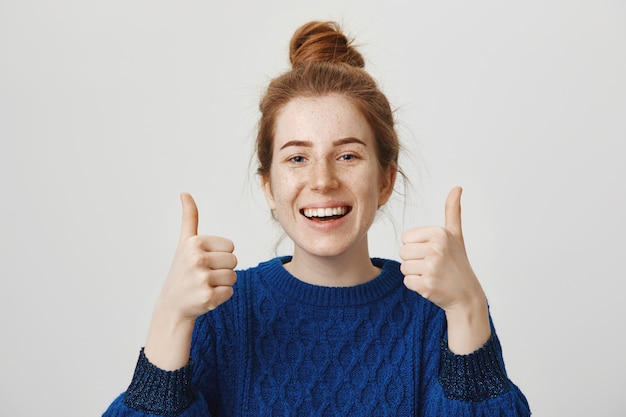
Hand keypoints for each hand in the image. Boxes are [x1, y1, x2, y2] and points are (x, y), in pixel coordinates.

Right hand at [157, 192, 236, 321]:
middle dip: (222, 270)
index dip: (220, 255)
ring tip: (204, 286)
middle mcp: (196, 259)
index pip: (230, 246)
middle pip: (234, 261)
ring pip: (233, 277)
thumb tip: (185, 193)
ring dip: (222, 283)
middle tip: (203, 276)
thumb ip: (189, 217)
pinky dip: (221, 297)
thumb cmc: (182, 271)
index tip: (203, 262)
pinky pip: (230, 292)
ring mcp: (201, 279)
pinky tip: (206, 297)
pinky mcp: (208, 297)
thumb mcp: (185, 243)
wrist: (172, 305)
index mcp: (194, 242)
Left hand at [400, 187, 482, 310]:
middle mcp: (436, 248)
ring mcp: (432, 267)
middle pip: (403, 252)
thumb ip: (452, 211)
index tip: (432, 253)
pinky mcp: (427, 285)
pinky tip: (431, 285)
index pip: (405, 238)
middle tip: (433, 266)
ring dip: (415, 274)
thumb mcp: (455, 235)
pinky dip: (416, 286)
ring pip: (404, 267)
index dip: (416, 247)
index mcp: (439, 233)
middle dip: (415, 261)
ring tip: (433, 275)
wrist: (466, 294)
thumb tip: (457, 188)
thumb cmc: (458, 263)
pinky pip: (407, 282)